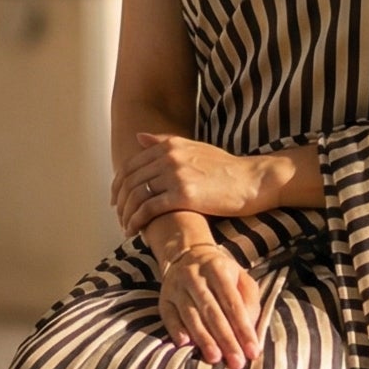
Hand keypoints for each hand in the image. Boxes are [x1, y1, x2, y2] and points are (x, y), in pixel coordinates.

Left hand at [114, 130, 279, 233]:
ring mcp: (176, 175)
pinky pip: (150, 209)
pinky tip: (136, 231)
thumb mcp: (194, 147)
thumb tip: (138, 137)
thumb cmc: (226, 167)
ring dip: (127, 214)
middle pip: (130, 181)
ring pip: (137, 196)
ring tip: (126, 227)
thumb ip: (164, 142)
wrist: (252, 180)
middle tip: (119, 217)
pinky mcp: (184, 195)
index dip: (119, 184)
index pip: (131, 165)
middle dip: (120, 202)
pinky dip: (137, 221)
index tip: (116, 200)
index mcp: (169, 145)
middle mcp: (169, 157)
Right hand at [157, 242, 262, 366]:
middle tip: (236, 362)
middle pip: (212, 312)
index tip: (253, 351)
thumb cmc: (221, 274)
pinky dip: (177, 331)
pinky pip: (169, 317)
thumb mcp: (241, 278)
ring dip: (203, 339)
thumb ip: (249, 301)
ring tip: (215, 358)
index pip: (233, 302)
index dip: (243, 328)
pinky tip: (186, 345)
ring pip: (191, 316)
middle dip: (226, 339)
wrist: (188, 255)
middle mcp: (195, 277)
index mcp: (218, 269)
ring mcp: (176, 288)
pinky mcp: (163, 299)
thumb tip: (249, 329)